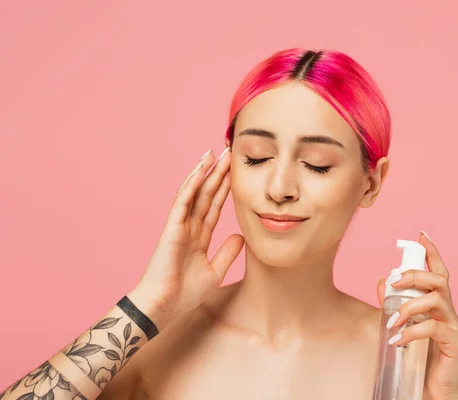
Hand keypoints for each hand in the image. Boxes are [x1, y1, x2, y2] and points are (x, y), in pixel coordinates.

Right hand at [129, 148, 244, 328]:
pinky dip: (191, 185)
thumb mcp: (216, 271)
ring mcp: (180, 225)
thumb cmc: (186, 293)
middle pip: (207, 194)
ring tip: (215, 154)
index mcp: (200, 236)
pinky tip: (201, 170)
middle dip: (218, 174)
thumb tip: (242, 236)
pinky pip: (183, 201)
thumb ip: (228, 252)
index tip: (236, 172)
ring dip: (204, 172)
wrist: (165, 306)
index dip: (225, 189)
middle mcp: (190, 226)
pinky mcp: (172, 227)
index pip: (216, 206)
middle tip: (229, 153)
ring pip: (194, 192)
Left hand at [377, 232, 457, 399]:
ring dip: (410, 305)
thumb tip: (383, 282)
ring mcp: (455, 327)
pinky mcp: (455, 344)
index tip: (422, 235)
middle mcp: (449, 313)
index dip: (432, 253)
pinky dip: (412, 331)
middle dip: (415, 275)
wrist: (439, 394)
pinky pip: (433, 328)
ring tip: (392, 320)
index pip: (439, 273)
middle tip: (394, 282)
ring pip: (437, 299)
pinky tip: (399, 340)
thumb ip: (395, 306)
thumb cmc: (423, 361)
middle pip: (439, 280)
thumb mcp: (406, 329)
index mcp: (439, 307)